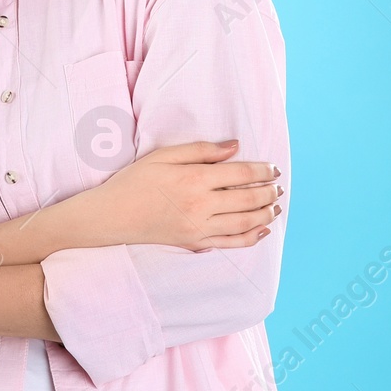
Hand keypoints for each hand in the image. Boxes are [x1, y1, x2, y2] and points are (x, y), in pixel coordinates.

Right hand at [90, 139, 280, 250]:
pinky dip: (252, 237)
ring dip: (265, 213)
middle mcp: (201, 206)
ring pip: (245, 222)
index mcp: (194, 179)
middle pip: (248, 199)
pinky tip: (262, 229)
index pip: (241, 174)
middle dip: (269, 192)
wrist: (111, 216)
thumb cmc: (134, 182)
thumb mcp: (163, 156)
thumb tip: (234, 146)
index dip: (262, 171)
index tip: (274, 168)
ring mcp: (199, 228)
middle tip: (279, 187)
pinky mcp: (195, 243)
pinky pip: (231, 243)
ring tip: (275, 206)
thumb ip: (201, 150)